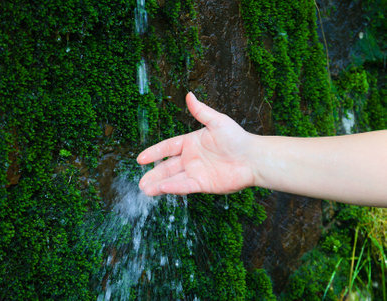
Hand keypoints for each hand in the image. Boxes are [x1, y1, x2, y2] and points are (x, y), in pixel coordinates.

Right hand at [137, 92, 256, 195]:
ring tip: (146, 190)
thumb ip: (201, 111)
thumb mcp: (217, 122)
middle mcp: (191, 159)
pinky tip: (162, 189)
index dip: (154, 153)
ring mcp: (196, 172)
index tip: (140, 159)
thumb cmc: (238, 138)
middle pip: (167, 167)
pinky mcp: (203, 184)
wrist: (253, 158)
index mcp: (191, 143)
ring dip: (159, 184)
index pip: (168, 148)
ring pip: (173, 179)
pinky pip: (185, 185)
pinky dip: (174, 187)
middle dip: (154, 174)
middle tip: (140, 182)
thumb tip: (189, 94)